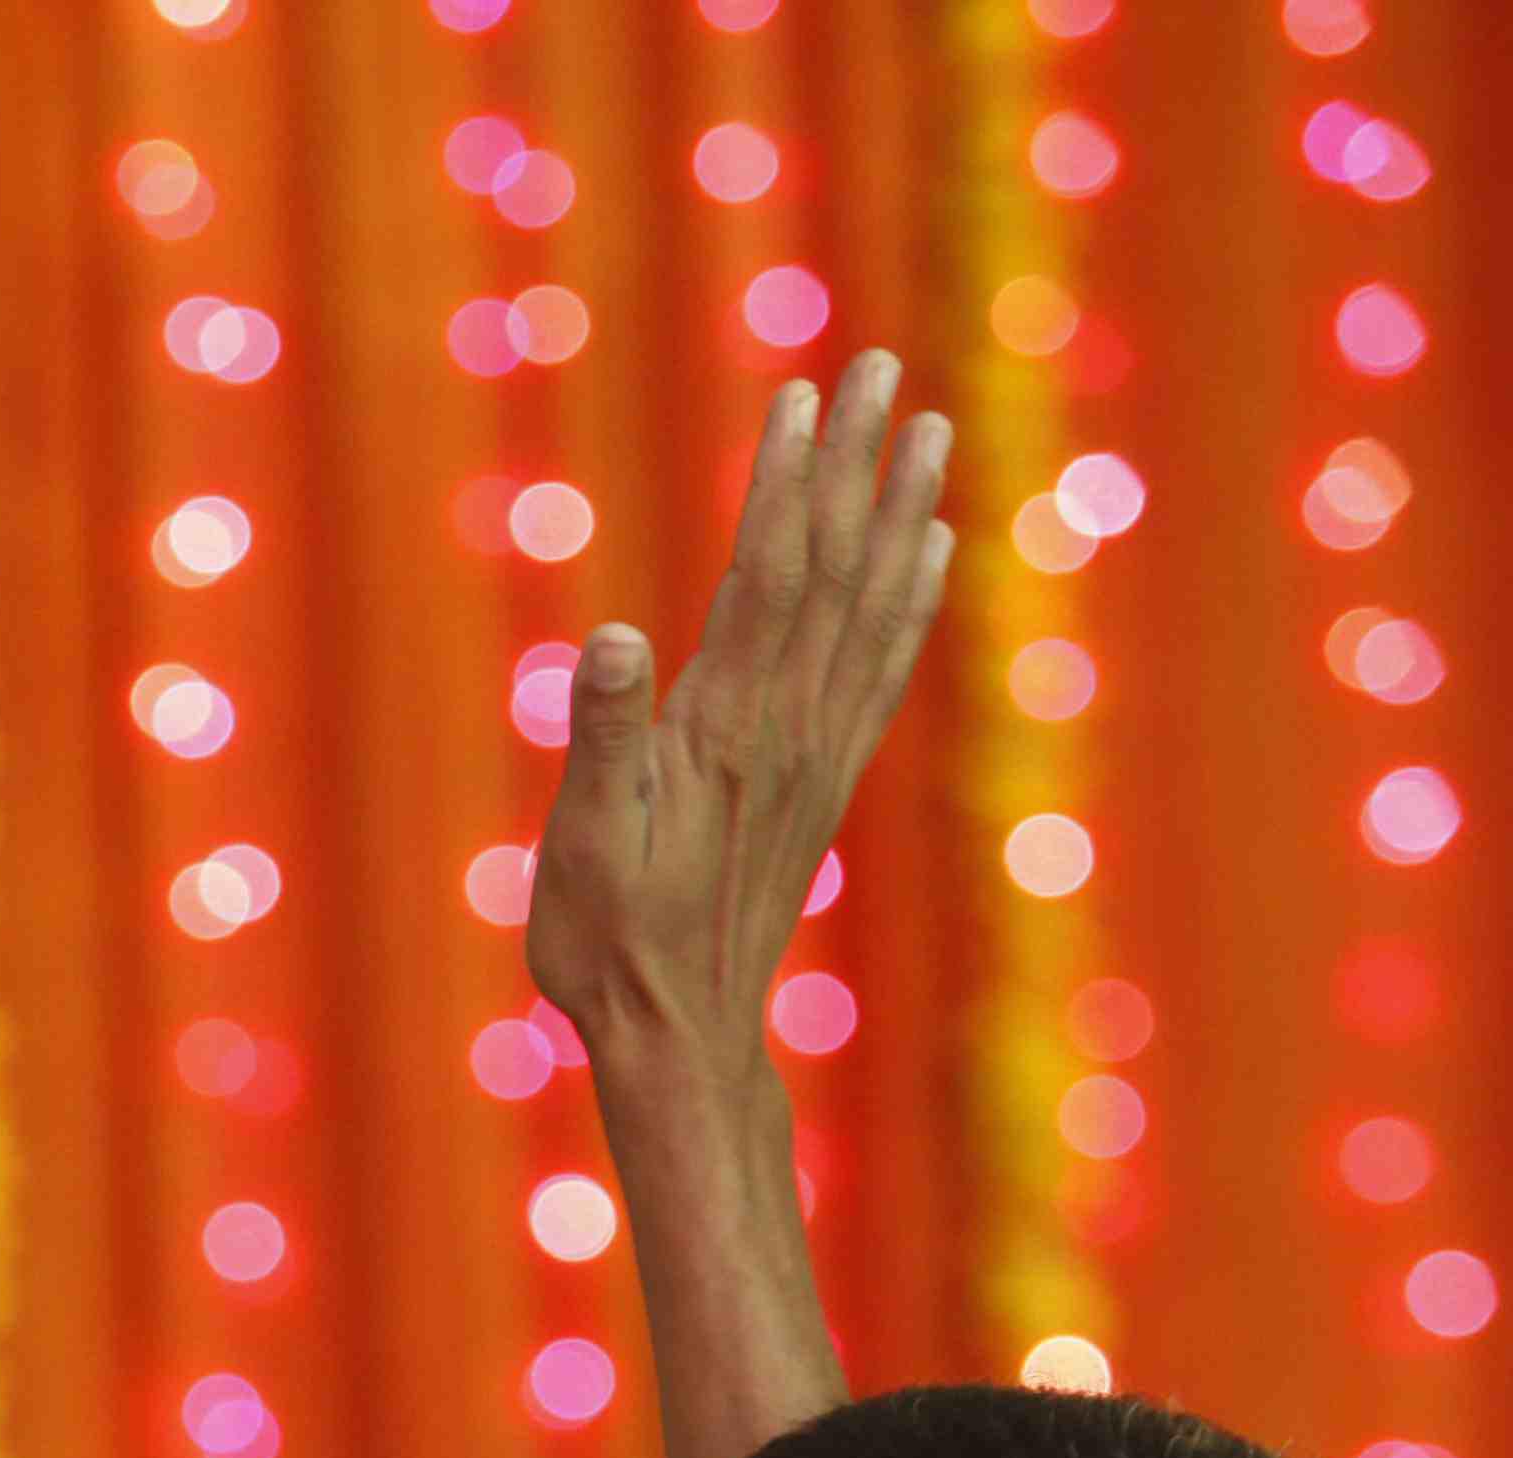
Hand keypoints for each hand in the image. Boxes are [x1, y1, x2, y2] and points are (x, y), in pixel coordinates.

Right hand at [525, 348, 951, 1090]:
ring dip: (898, 512)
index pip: (767, 577)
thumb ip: (601, 738)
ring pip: (870, 608)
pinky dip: (912, 598)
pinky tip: (931, 552)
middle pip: (833, 570)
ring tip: (925, 431)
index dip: (788, 480)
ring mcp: (816, 753)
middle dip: (854, 463)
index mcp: (725, 728)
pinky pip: (882, 669)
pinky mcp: (824, 782)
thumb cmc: (609, 944)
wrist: (680, 1037)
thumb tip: (615, 637)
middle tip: (879, 366)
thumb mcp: (581, 844)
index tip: (804, 391)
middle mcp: (788, 727)